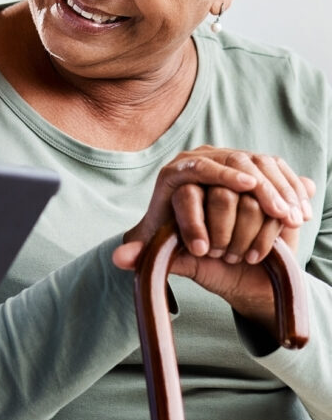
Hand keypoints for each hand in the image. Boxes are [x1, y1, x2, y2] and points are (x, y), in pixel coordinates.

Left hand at [113, 146, 314, 331]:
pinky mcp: (256, 168)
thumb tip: (119, 259)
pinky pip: (277, 171)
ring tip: (289, 217)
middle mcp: (201, 160)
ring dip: (278, 191)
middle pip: (233, 162)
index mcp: (174, 175)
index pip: (195, 168)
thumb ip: (143, 255)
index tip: (244, 188)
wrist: (212, 245)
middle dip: (257, 188)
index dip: (220, 176)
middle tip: (275, 211)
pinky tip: (299, 213)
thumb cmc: (184, 248)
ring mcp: (230, 160)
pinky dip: (291, 190)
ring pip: (259, 165)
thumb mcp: (164, 253)